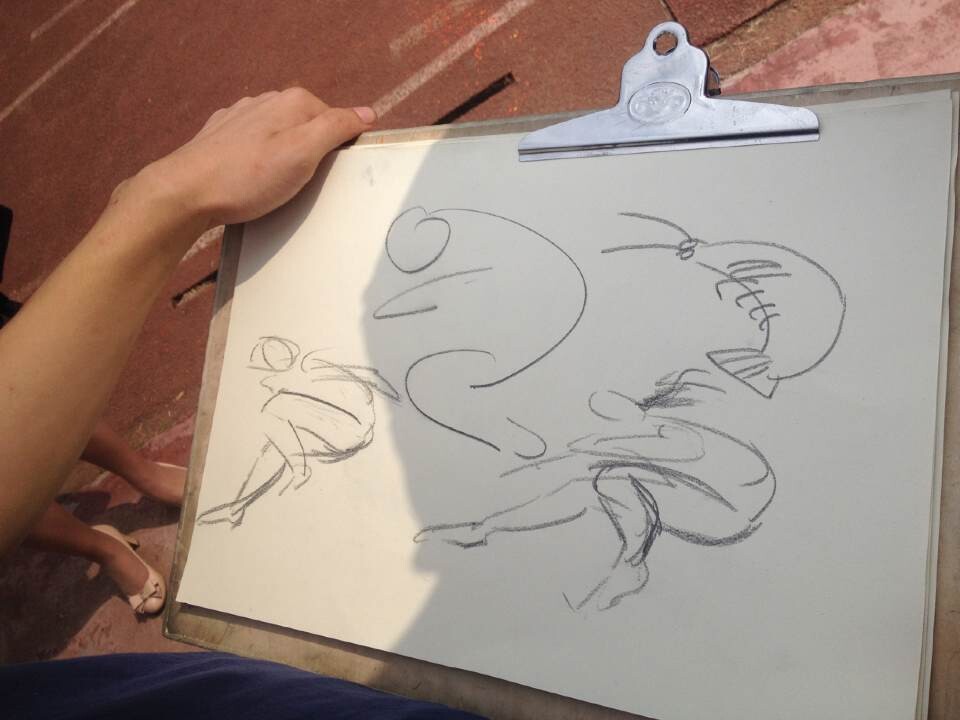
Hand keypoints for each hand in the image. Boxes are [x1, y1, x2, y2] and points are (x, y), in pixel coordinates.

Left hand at [143, 88, 375, 227]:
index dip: (339, 149)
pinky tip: (252, 178)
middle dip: (312, 152)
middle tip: (304, 185)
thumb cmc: (247, 177)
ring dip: (285, 156)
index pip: (336, 120)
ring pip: (280, 134)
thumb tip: (367, 113)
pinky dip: (260, 159)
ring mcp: (241, 115)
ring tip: (276, 185)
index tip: (331, 175)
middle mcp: (266, 100)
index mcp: (293, 102)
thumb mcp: (303, 154)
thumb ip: (336, 128)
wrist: (186, 191)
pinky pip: (254, 143)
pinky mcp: (221, 134)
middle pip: (307, 126)